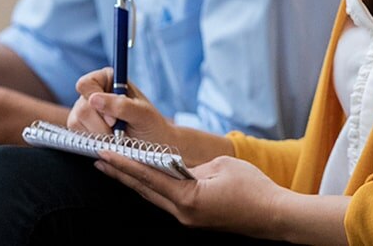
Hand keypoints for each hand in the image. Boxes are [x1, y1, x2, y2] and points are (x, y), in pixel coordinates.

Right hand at [68, 68, 174, 145]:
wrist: (153, 146)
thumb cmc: (150, 126)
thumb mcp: (142, 114)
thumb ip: (121, 106)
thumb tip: (94, 99)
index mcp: (108, 79)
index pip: (85, 84)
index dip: (95, 101)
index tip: (113, 119)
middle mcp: (93, 93)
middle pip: (81, 108)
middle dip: (101, 126)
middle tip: (119, 133)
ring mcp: (84, 111)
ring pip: (76, 123)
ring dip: (98, 136)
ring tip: (116, 137)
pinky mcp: (81, 128)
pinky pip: (77, 135)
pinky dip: (94, 142)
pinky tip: (108, 141)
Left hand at [95, 153, 290, 238]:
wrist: (274, 215)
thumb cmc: (253, 188)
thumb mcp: (222, 166)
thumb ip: (193, 167)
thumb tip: (178, 168)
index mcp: (188, 198)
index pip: (149, 177)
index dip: (125, 164)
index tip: (105, 153)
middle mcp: (183, 213)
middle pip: (144, 190)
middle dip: (120, 173)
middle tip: (98, 159)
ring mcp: (188, 219)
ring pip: (153, 197)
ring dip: (133, 182)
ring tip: (113, 168)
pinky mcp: (195, 220)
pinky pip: (167, 201)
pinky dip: (152, 188)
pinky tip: (144, 180)